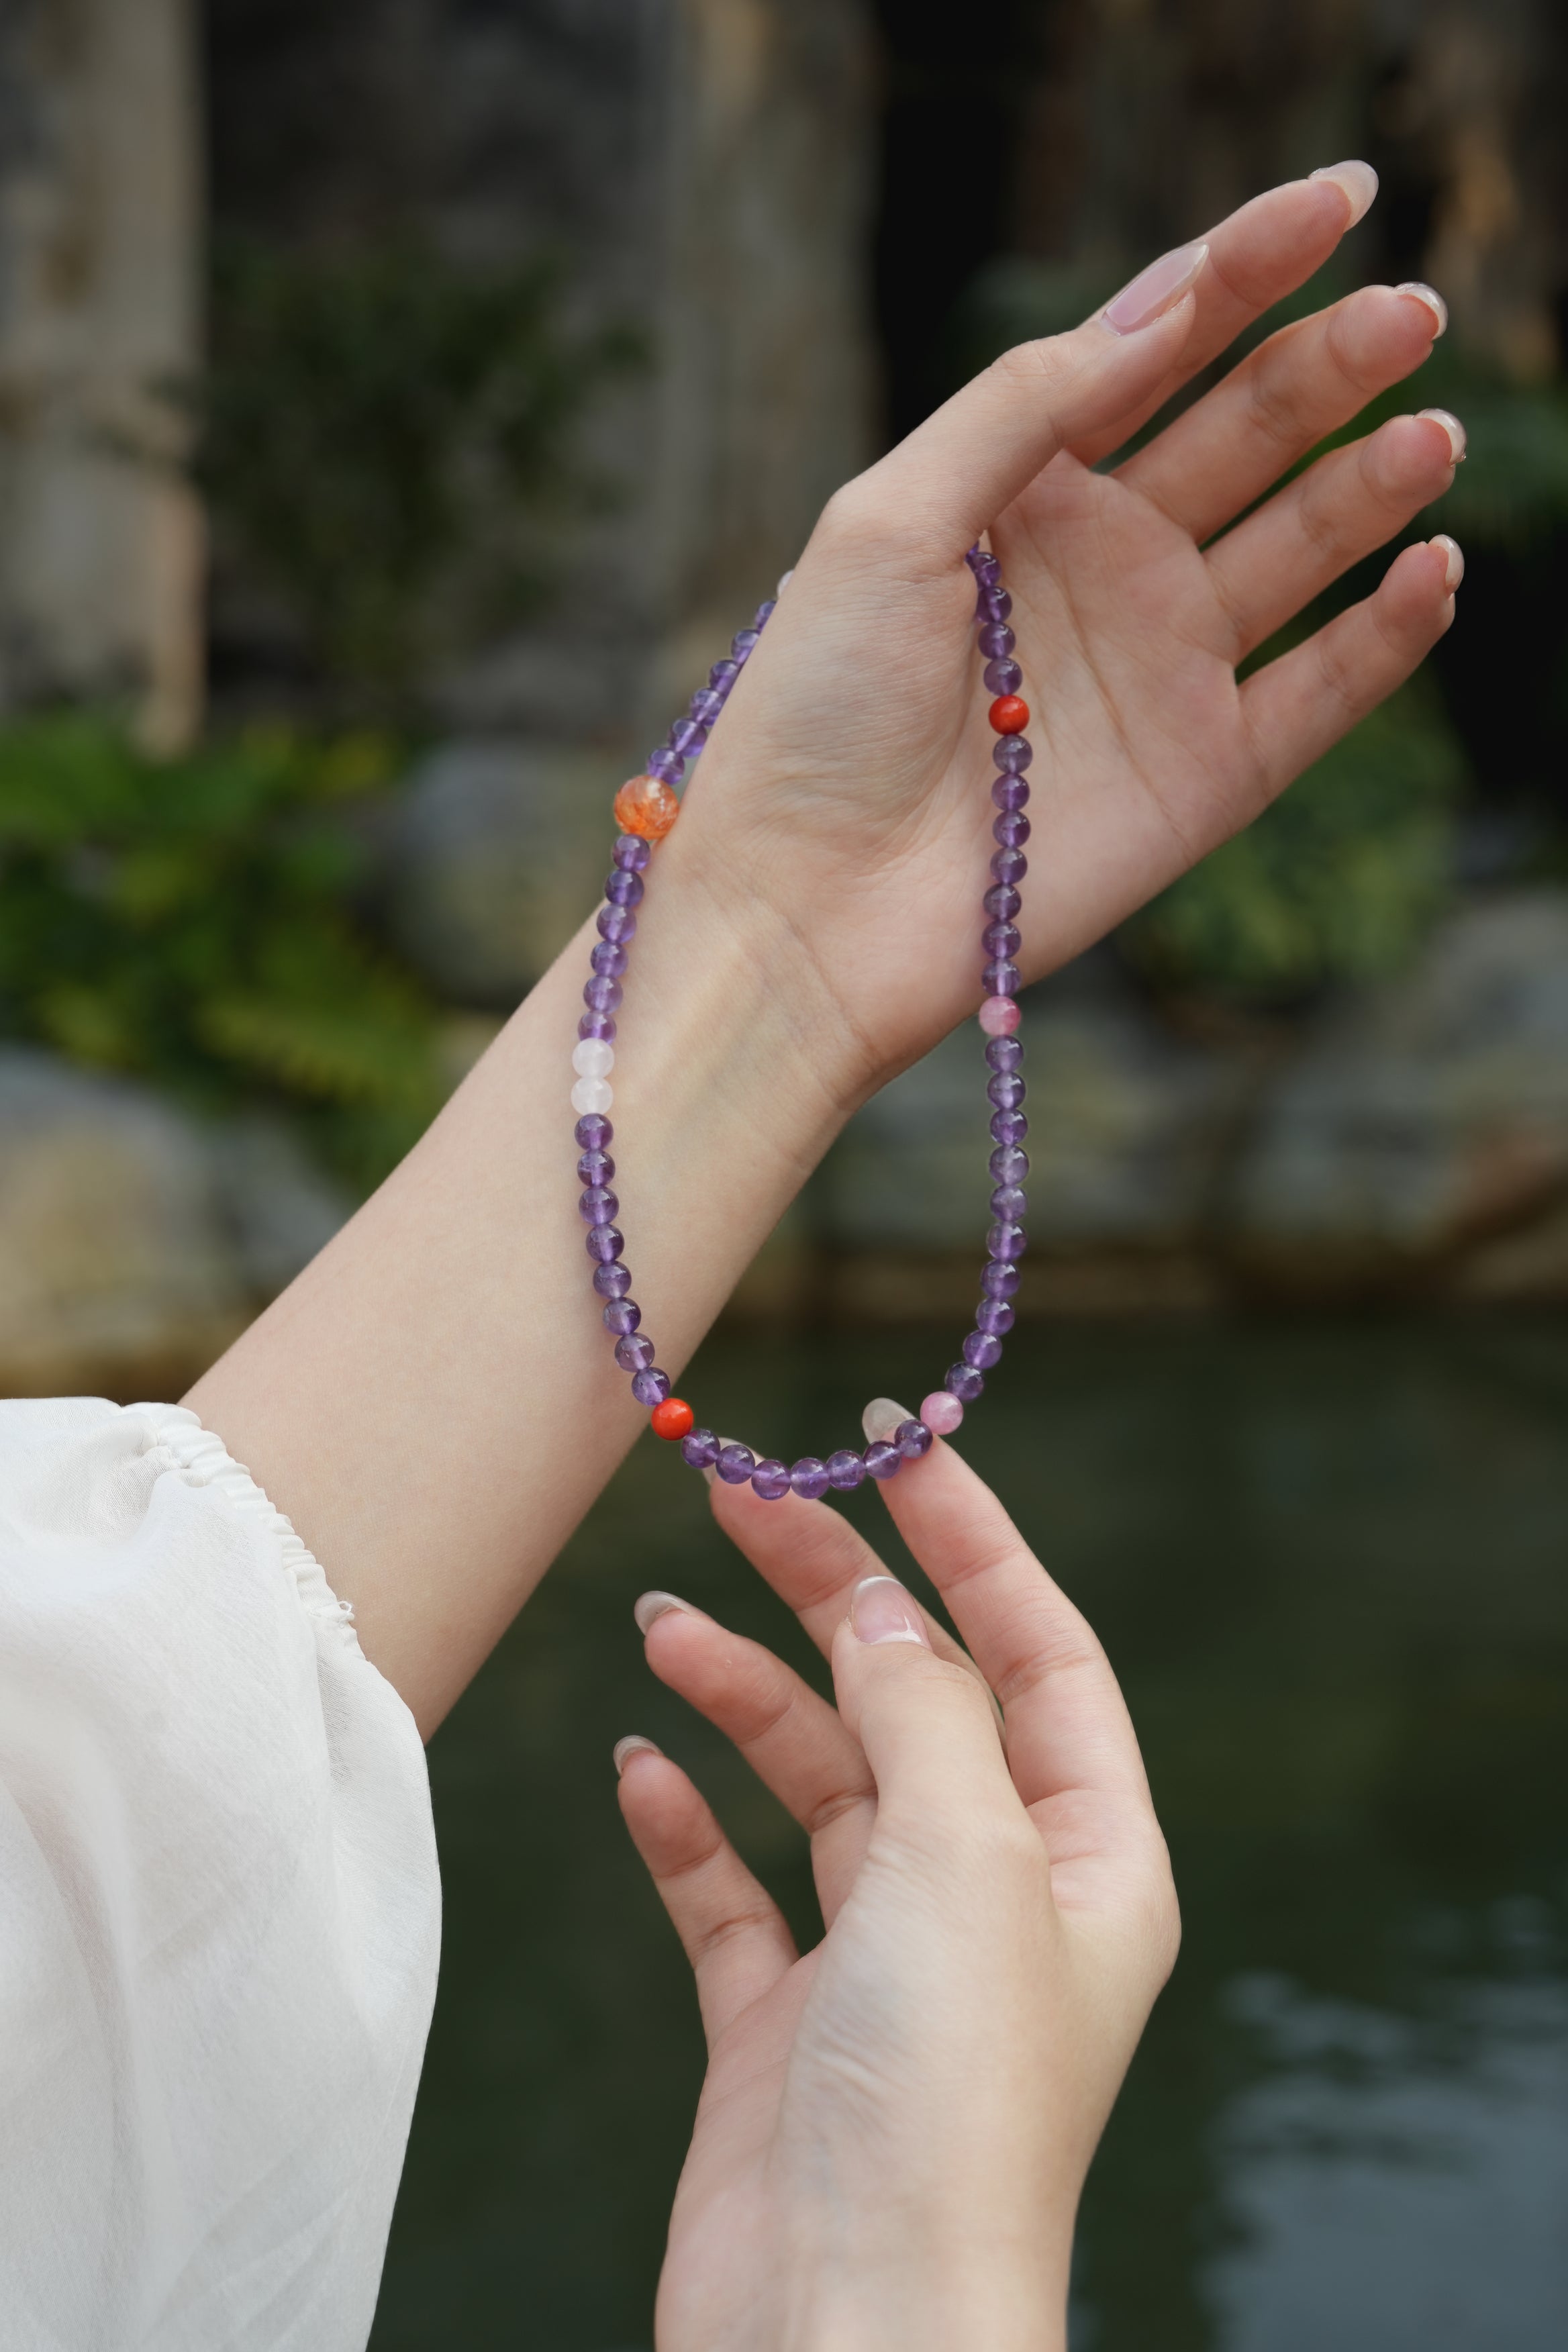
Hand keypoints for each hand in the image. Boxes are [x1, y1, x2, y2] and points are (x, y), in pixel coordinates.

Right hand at [616, 1438, 1176, 2350]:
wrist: (842, 2330)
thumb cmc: (945, 2100)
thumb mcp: (964, 1857)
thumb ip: (923, 1710)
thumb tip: (883, 1609)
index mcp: (1088, 1859)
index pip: (1038, 1652)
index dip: (969, 1540)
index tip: (888, 1446)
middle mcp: (993, 1900)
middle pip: (912, 1700)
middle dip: (830, 1598)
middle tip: (738, 1499)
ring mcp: (881, 1964)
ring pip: (813, 1781)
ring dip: (742, 1695)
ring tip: (663, 1625)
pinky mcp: (779, 2028)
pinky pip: (730, 1891)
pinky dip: (685, 1822)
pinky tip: (640, 1767)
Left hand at [669, 167, 1461, 1099]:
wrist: (807, 907)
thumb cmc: (814, 712)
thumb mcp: (886, 519)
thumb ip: (1020, 405)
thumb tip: (1159, 307)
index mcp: (1021, 494)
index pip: (1153, 352)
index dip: (1244, 269)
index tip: (1338, 198)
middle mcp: (1103, 568)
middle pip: (1245, 435)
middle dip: (1328, 364)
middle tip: (1408, 310)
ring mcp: (1160, 669)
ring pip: (1299, 551)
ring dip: (1370, 484)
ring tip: (1429, 431)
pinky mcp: (1202, 775)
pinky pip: (1320, 693)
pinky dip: (1384, 636)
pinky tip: (1430, 568)